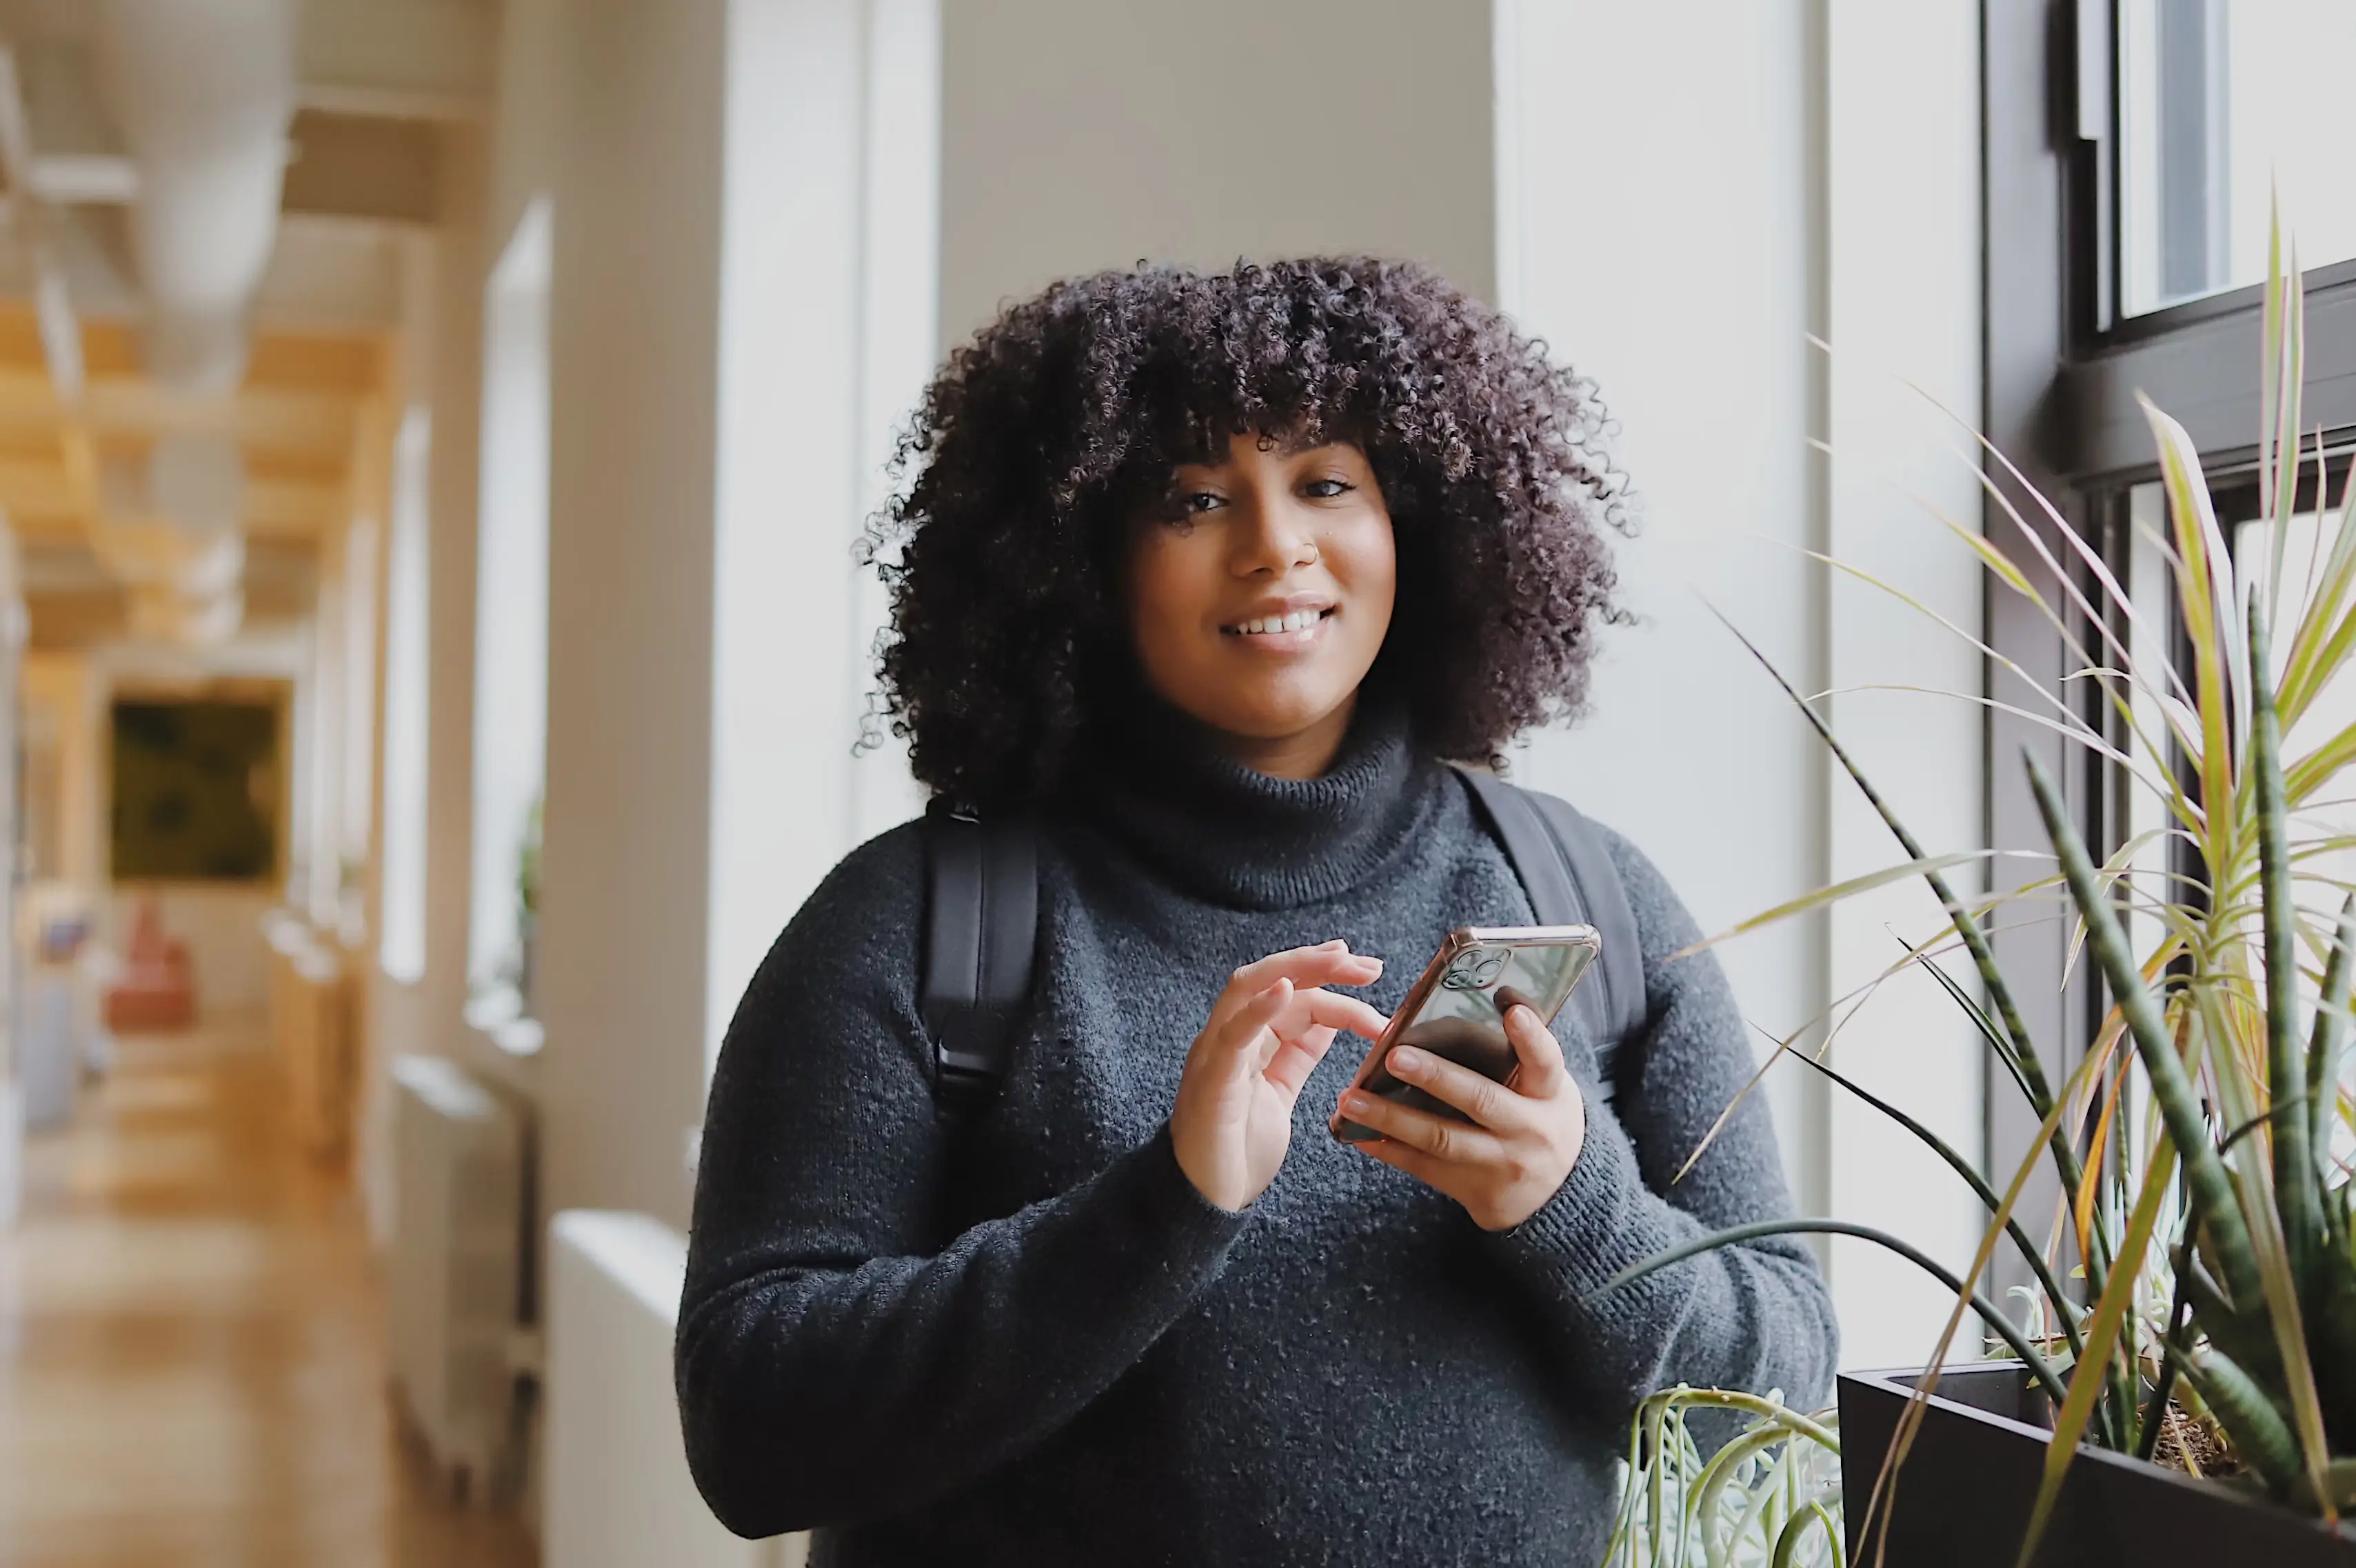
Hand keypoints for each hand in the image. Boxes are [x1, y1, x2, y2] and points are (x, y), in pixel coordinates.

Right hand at [1172, 941, 1388, 1211]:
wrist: (1206, 1199)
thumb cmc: (1237, 1149)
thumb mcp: (1280, 1090)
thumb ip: (1298, 1053)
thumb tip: (1331, 1019)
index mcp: (1247, 1039)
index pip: (1291, 995)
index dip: (1331, 981)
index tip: (1370, 973)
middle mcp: (1229, 1036)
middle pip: (1269, 977)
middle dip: (1318, 963)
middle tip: (1367, 964)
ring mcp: (1216, 1053)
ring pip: (1248, 988)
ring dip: (1296, 968)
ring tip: (1339, 959)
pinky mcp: (1212, 1078)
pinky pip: (1232, 1034)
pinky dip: (1258, 1007)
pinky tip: (1284, 988)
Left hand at [1336, 1003, 1585, 1230]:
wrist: (1558, 1196)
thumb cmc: (1540, 1118)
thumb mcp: (1546, 1088)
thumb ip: (1518, 1056)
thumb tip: (1473, 1003)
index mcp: (1549, 1094)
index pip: (1545, 1060)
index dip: (1530, 1037)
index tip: (1511, 1009)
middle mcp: (1528, 1129)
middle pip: (1480, 1100)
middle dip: (1436, 1077)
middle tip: (1395, 1056)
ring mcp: (1500, 1163)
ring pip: (1441, 1138)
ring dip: (1391, 1118)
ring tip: (1352, 1100)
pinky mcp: (1474, 1189)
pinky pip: (1424, 1168)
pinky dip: (1388, 1150)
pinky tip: (1356, 1134)